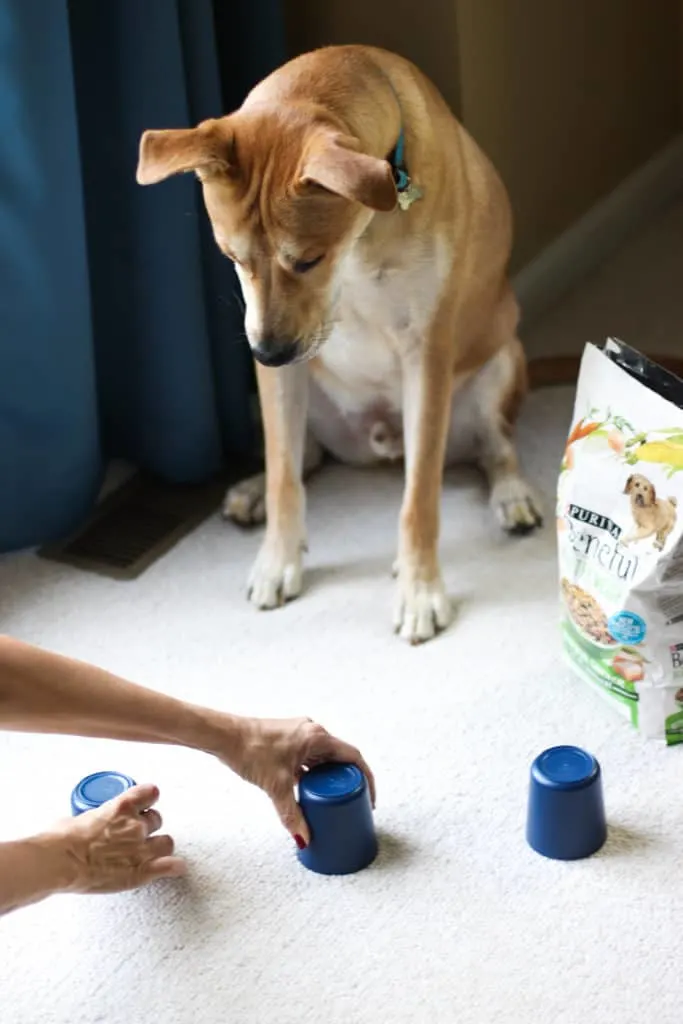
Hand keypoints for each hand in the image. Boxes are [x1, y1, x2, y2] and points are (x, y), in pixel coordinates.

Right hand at [48, 784, 185, 894]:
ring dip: (159, 846)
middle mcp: (136, 825)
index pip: (151, 793)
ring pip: (166, 842)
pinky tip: (176, 867)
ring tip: (150, 853)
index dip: (149, 799)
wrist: (60, 862)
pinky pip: (170, 866)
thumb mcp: (79, 816)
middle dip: (149, 827)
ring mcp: (141, 848)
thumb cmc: (62, 839)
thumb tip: (88, 822)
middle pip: (157, 820)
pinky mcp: (142, 871)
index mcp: (122, 807)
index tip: (146, 804)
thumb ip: (94, 816)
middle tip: (137, 836)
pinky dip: (174, 867)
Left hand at [224, 718, 375, 847]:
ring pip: (323, 758)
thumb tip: (304, 839)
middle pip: (339, 758)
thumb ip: (292, 814)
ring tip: (331, 800)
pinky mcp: (288, 740)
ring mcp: (299, 735)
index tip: (369, 797)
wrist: (224, 735)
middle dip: (346, 780)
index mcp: (317, 737)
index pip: (353, 757)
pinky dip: (313, 773)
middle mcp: (312, 732)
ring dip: (328, 777)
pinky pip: (309, 757)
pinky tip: (308, 790)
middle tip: (351, 802)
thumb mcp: (276, 786)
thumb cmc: (250, 750)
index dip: (366, 778)